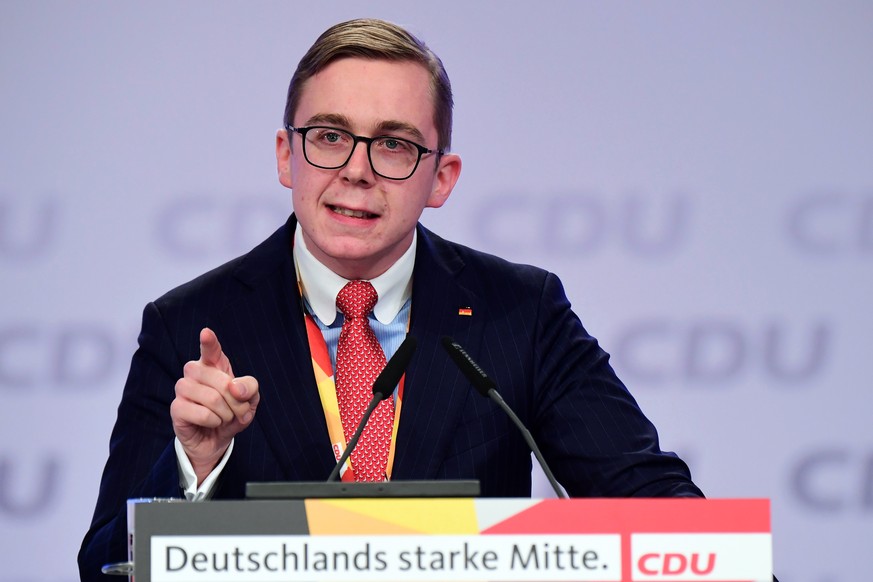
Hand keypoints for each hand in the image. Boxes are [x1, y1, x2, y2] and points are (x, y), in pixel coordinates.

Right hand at [170, 327, 258, 483]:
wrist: (216, 440)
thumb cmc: (232, 414)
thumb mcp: (250, 400)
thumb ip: (250, 388)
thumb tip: (235, 387)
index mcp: (214, 365)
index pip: (211, 350)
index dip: (209, 342)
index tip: (206, 333)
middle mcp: (195, 372)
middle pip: (220, 380)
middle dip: (236, 400)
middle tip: (238, 411)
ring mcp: (183, 389)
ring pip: (211, 397)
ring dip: (225, 413)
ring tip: (223, 418)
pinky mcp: (176, 408)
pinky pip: (202, 413)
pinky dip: (214, 421)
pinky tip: (211, 423)